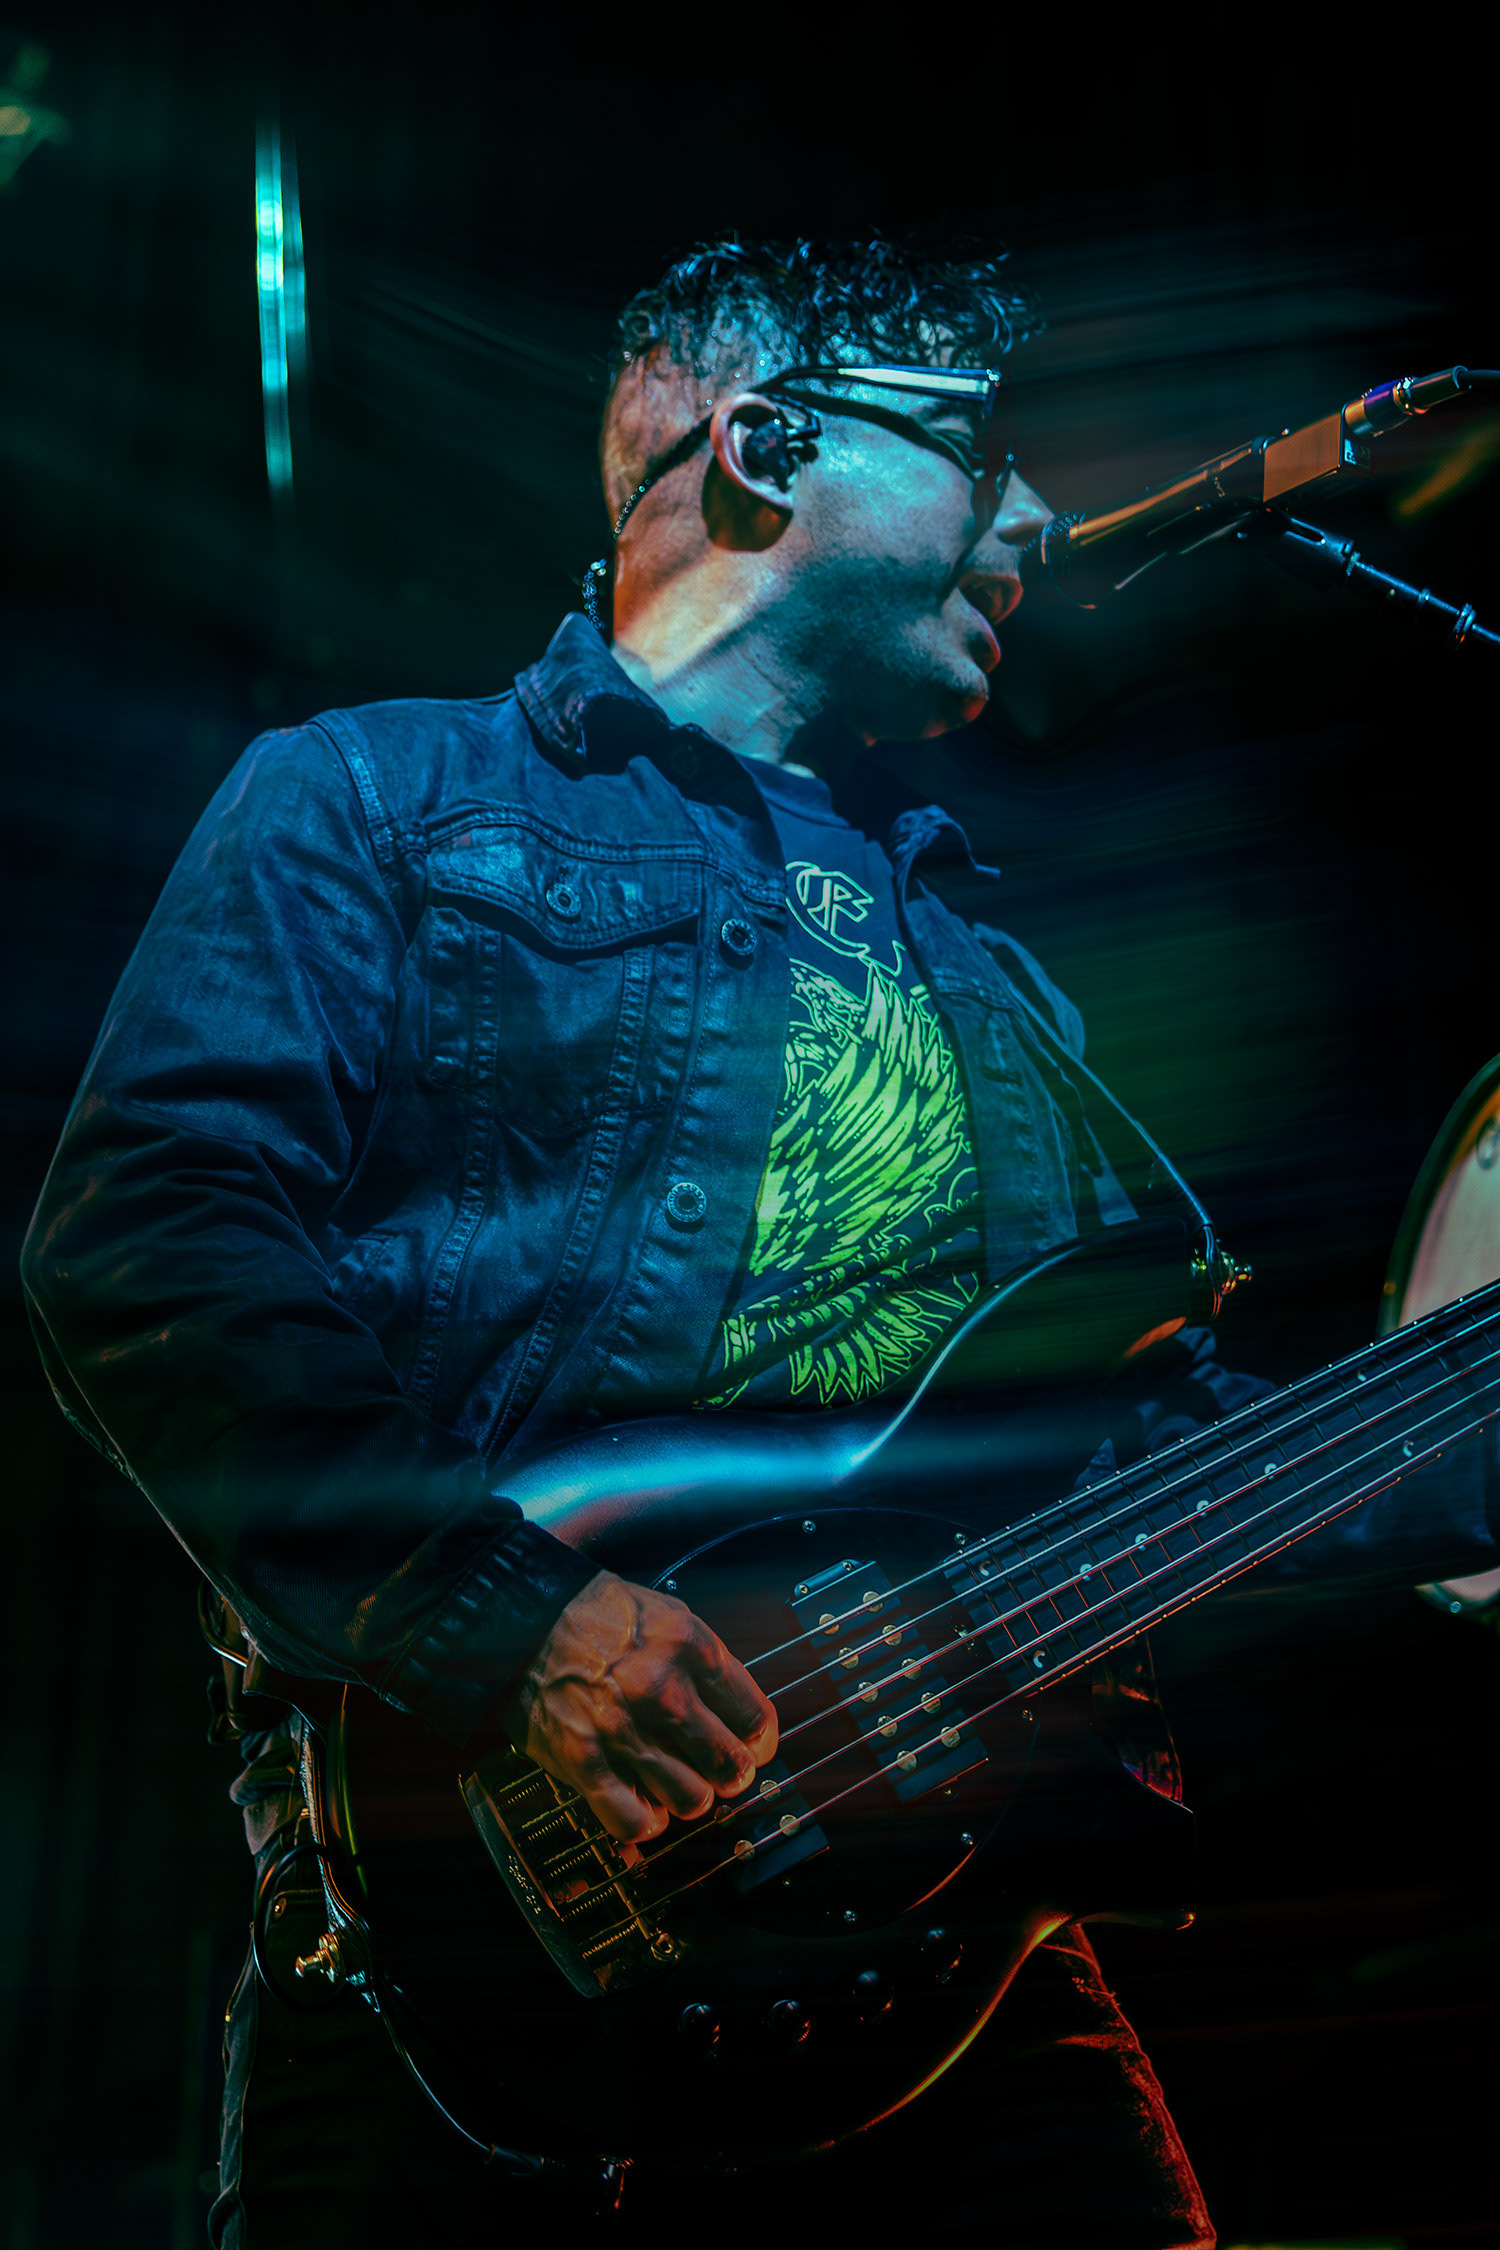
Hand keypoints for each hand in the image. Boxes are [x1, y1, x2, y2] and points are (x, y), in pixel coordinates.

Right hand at [505, 1571, 778, 1842]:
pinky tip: (642, 1806)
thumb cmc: (596, 1617)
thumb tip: (739, 1719)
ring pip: (690, 1800)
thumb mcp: (666, 1615)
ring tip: (675, 1784)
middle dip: (729, 1775)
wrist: (522, 1620)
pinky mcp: (584, 1761)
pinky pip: (634, 1820)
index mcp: (689, 1646)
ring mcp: (623, 1729)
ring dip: (687, 1799)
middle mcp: (662, 1690)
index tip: (753, 1749)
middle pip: (729, 1765)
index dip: (759, 1743)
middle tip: (718, 1773)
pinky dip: (644, 1822)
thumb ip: (706, 1665)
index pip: (754, 1717)